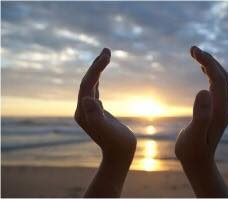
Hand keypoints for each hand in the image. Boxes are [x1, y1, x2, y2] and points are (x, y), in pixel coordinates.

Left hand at [74, 48, 135, 196]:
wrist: (119, 155)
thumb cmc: (117, 144)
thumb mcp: (107, 131)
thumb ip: (96, 116)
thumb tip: (87, 99)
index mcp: (83, 111)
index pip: (87, 85)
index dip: (96, 69)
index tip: (107, 56)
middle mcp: (83, 109)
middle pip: (87, 82)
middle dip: (96, 65)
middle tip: (106, 50)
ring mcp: (89, 110)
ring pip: (91, 85)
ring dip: (97, 70)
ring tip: (106, 55)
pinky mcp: (97, 111)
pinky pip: (95, 91)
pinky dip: (98, 80)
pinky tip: (100, 76)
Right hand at [175, 46, 227, 196]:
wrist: (199, 163)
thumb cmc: (192, 151)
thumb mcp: (193, 135)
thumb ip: (200, 115)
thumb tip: (203, 90)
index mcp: (220, 110)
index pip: (218, 79)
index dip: (208, 62)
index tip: (194, 50)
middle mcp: (224, 107)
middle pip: (222, 76)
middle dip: (209, 59)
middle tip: (193, 48)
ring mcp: (222, 108)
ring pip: (221, 79)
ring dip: (211, 64)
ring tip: (196, 54)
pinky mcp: (217, 109)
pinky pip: (217, 85)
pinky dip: (211, 73)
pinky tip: (203, 69)